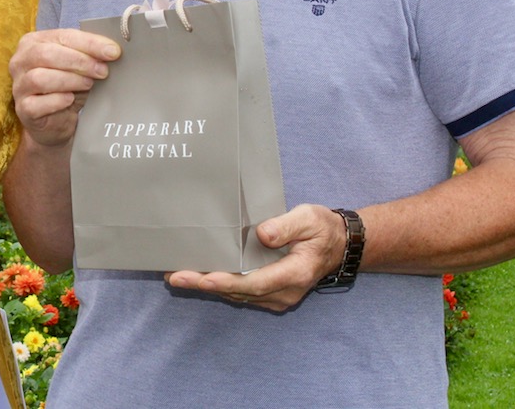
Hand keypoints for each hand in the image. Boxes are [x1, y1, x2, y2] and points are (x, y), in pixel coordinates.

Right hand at [9, 28, 119, 148]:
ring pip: (39, 77)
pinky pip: (37, 103)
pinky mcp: (22, 109)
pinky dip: (57, 101)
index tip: (113, 52)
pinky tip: (70, 100)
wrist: (56, 122)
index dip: (89, 43)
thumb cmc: (68, 87)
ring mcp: (19, 86)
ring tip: (89, 84)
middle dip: (79, 61)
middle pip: (46, 54)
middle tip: (103, 71)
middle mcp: (20, 61)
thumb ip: (90, 55)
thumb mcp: (80, 67)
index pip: (62, 36)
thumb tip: (112, 51)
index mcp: (33, 42)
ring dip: (70, 80)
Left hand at [164, 204, 347, 311]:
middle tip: (175, 277)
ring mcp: (278, 296)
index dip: (229, 281)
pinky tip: (197, 277)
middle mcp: (285, 291)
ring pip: (237, 294)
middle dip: (205, 284)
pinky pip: (241, 292)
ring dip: (207, 286)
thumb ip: (286, 226)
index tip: (205, 278)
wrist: (339, 245)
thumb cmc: (323, 228)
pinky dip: (218, 285)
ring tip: (176, 276)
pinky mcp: (270, 293)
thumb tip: (262, 234)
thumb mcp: (309, 219)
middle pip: (240, 291)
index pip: (257, 282)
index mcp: (295, 273)